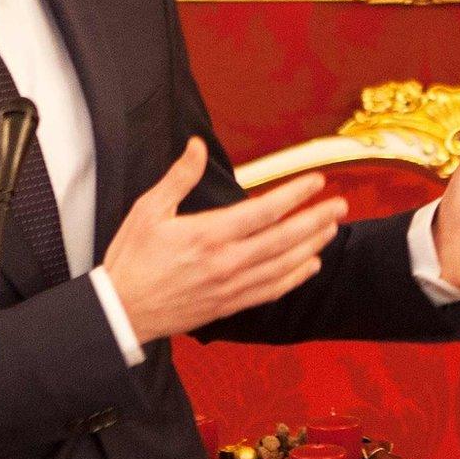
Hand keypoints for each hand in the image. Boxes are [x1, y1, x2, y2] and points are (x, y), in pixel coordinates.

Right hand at [102, 137, 347, 342]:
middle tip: (340, 203)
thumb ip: (179, 177)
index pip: (263, 211)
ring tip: (331, 227)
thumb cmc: (132, 259)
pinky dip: (294, 277)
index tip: (316, 181)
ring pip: (283, 265)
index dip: (294, 195)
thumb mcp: (147, 211)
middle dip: (316, 219)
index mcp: (207, 235)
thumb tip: (197, 145)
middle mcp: (225, 262)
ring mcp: (230, 286)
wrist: (119, 312)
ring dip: (312, 245)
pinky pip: (271, 290)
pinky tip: (310, 265)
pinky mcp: (229, 305)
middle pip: (283, 239)